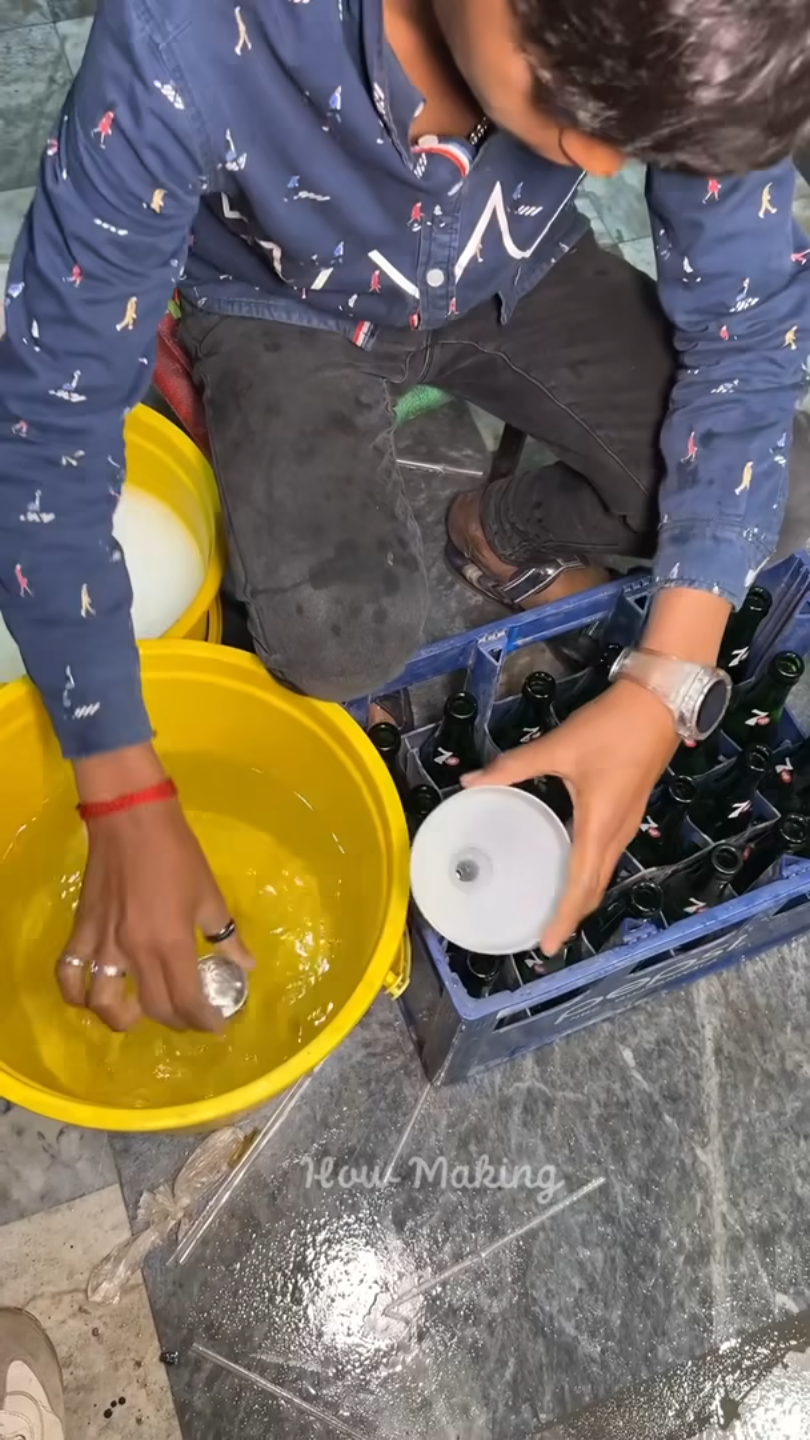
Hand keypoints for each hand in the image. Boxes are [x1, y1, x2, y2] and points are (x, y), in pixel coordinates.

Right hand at [59, 746, 253, 1031]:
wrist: (132, 819)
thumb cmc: (177, 854)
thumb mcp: (209, 894)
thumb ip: (225, 935)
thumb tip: (244, 964)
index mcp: (171, 943)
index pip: (186, 1001)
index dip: (204, 1021)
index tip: (216, 1025)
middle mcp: (135, 952)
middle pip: (153, 1008)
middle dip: (176, 1021)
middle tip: (190, 1016)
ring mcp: (104, 943)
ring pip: (103, 1003)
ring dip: (123, 1018)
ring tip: (139, 1012)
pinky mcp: (82, 930)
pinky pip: (69, 972)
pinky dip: (76, 993)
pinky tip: (92, 994)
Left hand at [463, 681, 678, 953]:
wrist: (659, 702)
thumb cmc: (611, 727)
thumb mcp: (559, 746)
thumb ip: (514, 766)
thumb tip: (471, 781)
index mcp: (599, 826)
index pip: (580, 884)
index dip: (563, 917)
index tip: (547, 945)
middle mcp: (616, 833)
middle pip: (594, 886)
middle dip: (571, 914)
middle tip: (545, 936)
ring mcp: (626, 823)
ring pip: (602, 872)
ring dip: (581, 895)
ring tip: (555, 911)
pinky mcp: (628, 810)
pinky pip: (607, 854)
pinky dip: (589, 873)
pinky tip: (572, 867)